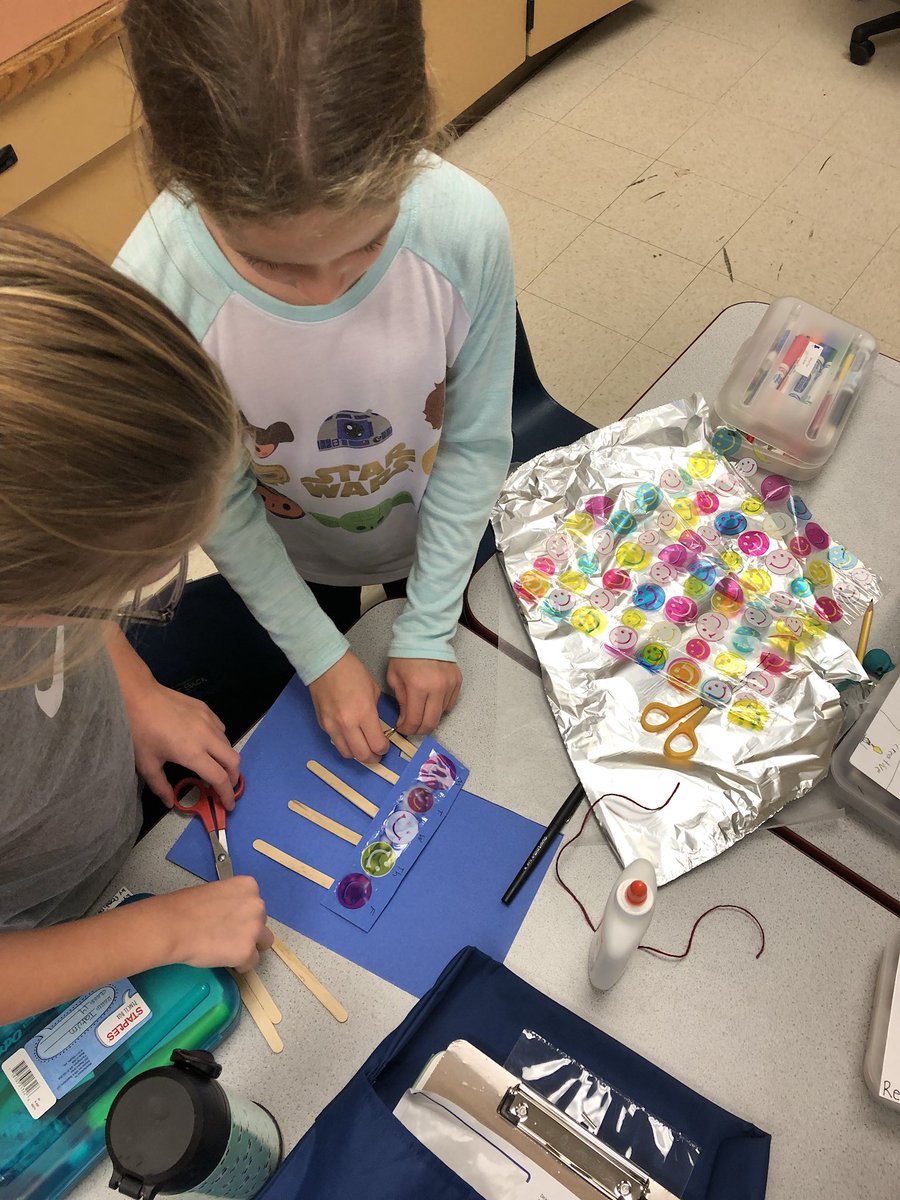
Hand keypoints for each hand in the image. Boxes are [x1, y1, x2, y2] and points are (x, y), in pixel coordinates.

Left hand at [106, 626, 239, 806]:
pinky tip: (206, 743)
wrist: (138, 696)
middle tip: (224, 787)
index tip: (228, 805)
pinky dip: (219, 741)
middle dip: (233, 778)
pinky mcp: (206, 709)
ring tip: (213, 765)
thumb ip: (160, 786)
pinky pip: (220, 729)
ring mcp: (208, 721)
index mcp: (193, 754)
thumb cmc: (140, 732)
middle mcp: (207, 737)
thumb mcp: (146, 764)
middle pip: (234, 761)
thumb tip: (170, 802)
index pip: (219, 778)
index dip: (226, 795)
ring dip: (226, 759)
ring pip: (228, 744)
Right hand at [162, 878, 272, 972]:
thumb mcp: (215, 893)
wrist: (174, 926)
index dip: (243, 916)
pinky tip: (224, 960)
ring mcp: (255, 929)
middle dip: (248, 930)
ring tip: (228, 951)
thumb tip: (232, 916)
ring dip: (249, 947)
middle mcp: (258, 905)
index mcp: (249, 886)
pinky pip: (251, 963)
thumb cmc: (186, 908)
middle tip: (227, 937)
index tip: (229, 922)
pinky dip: (240, 964)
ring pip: (262, 943)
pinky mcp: (247, 951)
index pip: (255, 905)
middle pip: (261, 923)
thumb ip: (231, 902)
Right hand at [309, 651, 388, 762]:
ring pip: (347, 754)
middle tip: (377, 755)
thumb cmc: (352, 672)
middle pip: (362, 755)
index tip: (385, 745)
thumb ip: (374, 712)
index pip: (377, 744)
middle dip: (372, 758)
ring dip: (357, 754)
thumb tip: (374, 727)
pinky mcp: (322, 725)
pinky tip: (350, 737)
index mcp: (364, 713)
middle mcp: (347, 724)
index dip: (384, 749)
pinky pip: (336, 743)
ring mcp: (332, 726)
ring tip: (363, 748)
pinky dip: (345, 744)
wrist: (325, 664)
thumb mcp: (373, 690)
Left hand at [386, 658, 461, 735]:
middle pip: (431, 722)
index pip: (414, 720)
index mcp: (417, 687)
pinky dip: (440, 707)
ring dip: (430, 718)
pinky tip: (431, 701)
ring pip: (441, 714)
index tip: (402, 728)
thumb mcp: (394, 678)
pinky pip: (450, 704)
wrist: (425, 636)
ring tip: (421, 712)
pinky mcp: (457, 682)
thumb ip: (401, 701)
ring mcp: (449, 685)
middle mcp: (436, 688)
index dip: (407, 729)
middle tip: (412, 728)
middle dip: (419, 730)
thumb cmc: (405, 656)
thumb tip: (406, 719)